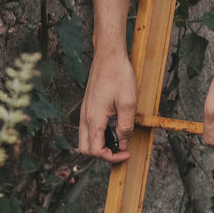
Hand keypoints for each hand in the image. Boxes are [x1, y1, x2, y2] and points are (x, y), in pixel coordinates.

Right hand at [80, 0, 135, 162]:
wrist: (108, 55)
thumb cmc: (119, 75)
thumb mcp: (128, 102)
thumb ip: (125, 126)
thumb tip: (123, 144)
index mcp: (94, 118)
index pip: (96, 151)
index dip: (112, 157)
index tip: (126, 153)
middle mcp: (85, 117)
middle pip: (86, 149)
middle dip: (103, 154)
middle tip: (121, 149)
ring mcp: (85, 111)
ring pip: (85, 139)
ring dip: (100, 144)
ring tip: (119, 138)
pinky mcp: (88, 106)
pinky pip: (88, 128)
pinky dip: (99, 134)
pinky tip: (113, 126)